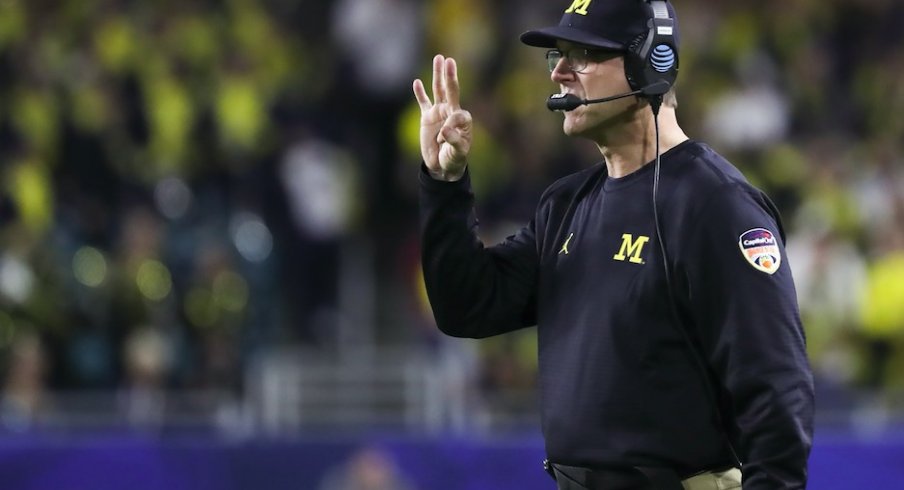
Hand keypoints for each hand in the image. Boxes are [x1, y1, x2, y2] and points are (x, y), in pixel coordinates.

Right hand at [413, 55, 471, 180]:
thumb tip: (444, 130)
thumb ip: (454, 140)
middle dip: (449, 76)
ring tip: (439, 59)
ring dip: (438, 75)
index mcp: (462, 119)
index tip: (442, 139)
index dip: (449, 126)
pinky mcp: (427, 117)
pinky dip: (420, 93)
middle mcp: (451, 111)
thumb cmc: (454, 159)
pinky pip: (423, 102)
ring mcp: (438, 112)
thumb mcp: (458, 153)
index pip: (456, 114)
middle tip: (449, 60)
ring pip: (438, 90)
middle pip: (450, 90)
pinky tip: (417, 82)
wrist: (442, 166)